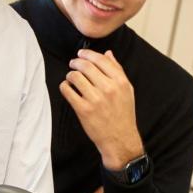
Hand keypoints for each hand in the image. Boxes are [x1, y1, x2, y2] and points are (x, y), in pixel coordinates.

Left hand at [62, 49, 143, 169]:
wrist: (120, 139)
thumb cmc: (123, 115)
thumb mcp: (127, 91)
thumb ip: (118, 71)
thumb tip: (108, 54)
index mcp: (120, 82)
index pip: (101, 60)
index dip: (88, 54)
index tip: (81, 54)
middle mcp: (108, 89)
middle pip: (86, 66)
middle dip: (76, 62)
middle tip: (73, 64)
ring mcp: (95, 99)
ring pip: (75, 76)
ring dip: (70, 75)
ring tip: (71, 78)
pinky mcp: (83, 110)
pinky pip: (67, 91)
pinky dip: (64, 86)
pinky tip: (68, 88)